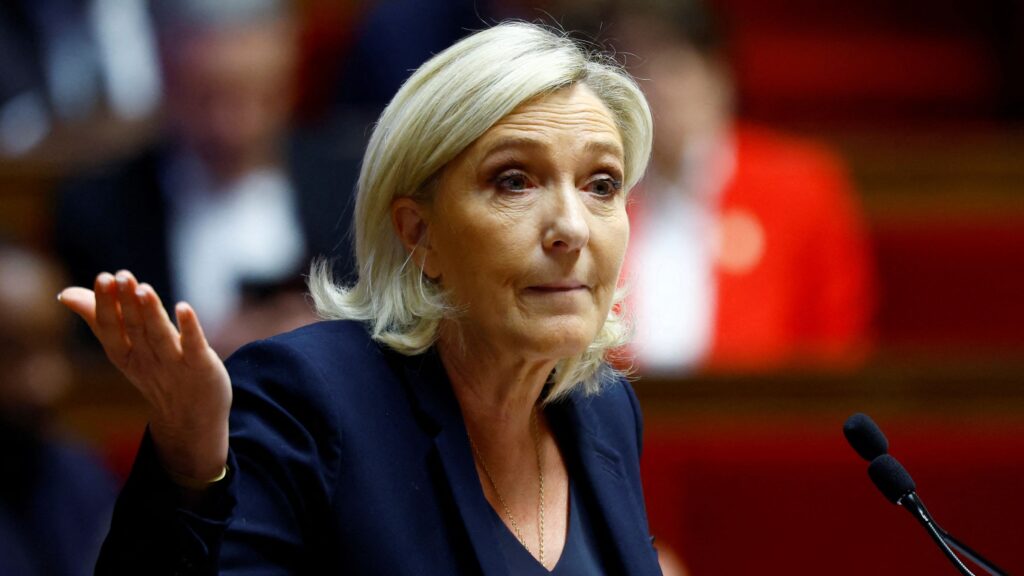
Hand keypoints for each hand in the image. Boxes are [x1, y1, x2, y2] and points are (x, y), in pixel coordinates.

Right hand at [59, 271, 230, 481]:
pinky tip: (184, 308)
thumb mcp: (125, 350)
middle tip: (121, 276)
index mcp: (125, 355)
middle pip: (134, 328)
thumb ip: (100, 320)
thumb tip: (66, 294)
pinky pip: (194, 346)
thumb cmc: (156, 374)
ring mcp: (174, 364)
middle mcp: (147, 359)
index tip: (103, 277)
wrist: (191, 417)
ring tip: (143, 289)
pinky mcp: (201, 367)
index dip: (105, 305)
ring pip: (160, 336)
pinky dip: (189, 328)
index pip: (110, 328)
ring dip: (151, 312)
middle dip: (126, 303)